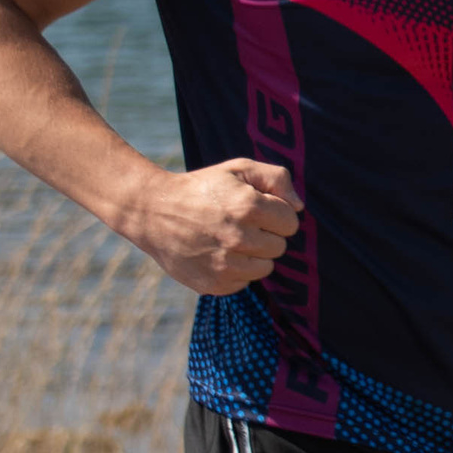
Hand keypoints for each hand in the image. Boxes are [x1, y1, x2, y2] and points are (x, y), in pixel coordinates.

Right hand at [120, 157, 300, 295]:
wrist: (153, 212)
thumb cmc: (201, 188)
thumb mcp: (238, 169)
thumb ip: (276, 179)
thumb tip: (299, 207)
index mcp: (248, 206)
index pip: (290, 223)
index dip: (276, 214)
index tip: (257, 210)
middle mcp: (238, 237)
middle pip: (279, 247)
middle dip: (266, 235)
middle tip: (241, 225)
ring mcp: (225, 264)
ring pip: (265, 268)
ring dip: (254, 255)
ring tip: (231, 240)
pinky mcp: (214, 283)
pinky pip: (245, 282)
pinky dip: (236, 271)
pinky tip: (218, 254)